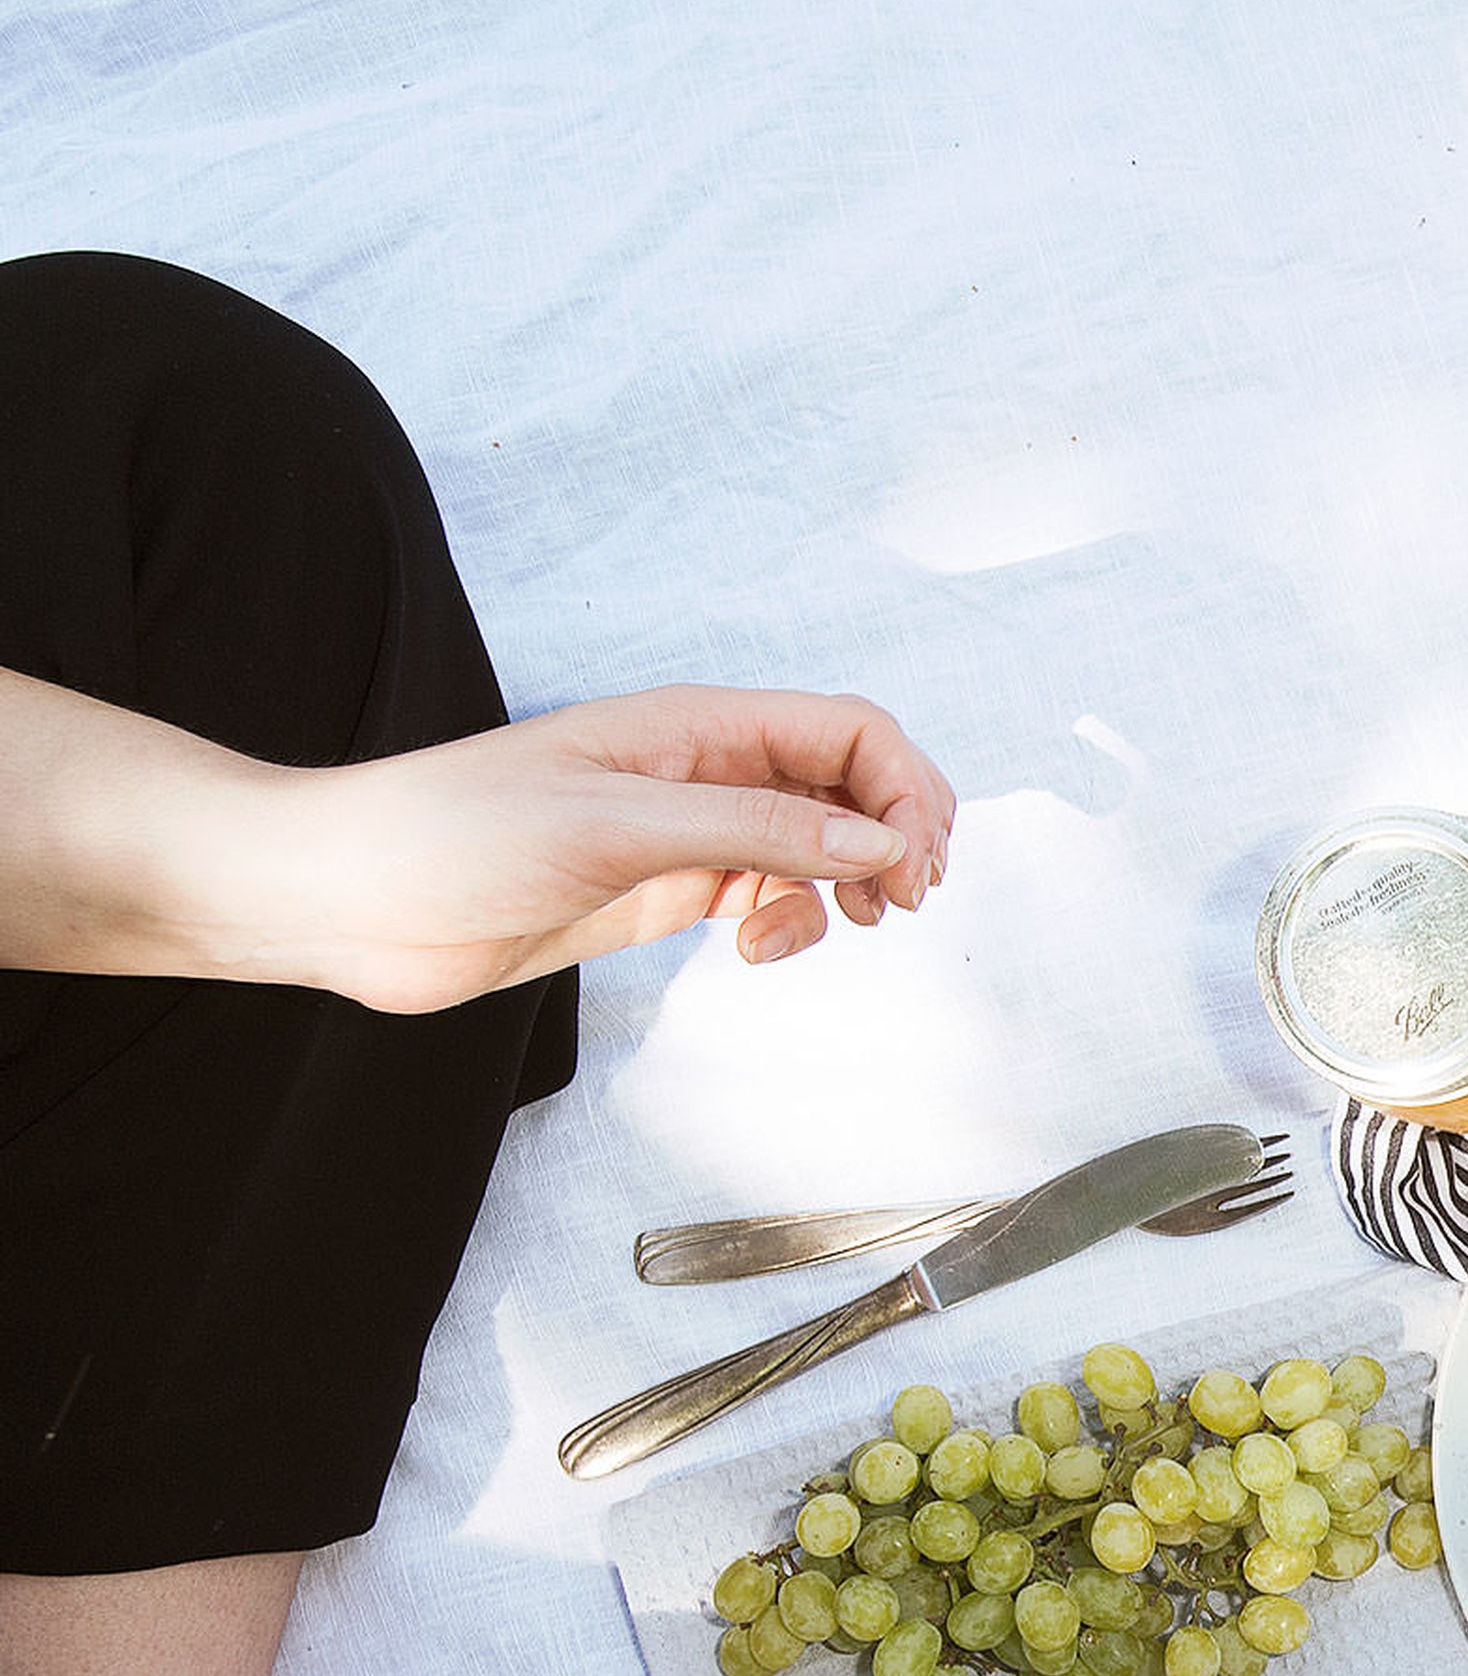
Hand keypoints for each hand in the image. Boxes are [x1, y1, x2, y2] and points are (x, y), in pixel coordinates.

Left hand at [252, 683, 957, 1010]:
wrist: (350, 900)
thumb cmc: (452, 836)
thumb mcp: (617, 827)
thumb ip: (756, 829)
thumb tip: (877, 842)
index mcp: (695, 725)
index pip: (849, 732)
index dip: (904, 792)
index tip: (910, 872)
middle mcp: (703, 769)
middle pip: (850, 781)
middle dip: (896, 836)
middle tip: (901, 905)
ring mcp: (687, 829)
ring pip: (820, 841)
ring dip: (850, 883)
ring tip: (841, 928)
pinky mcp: (664, 888)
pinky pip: (769, 894)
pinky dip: (790, 923)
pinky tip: (757, 950)